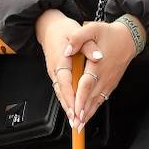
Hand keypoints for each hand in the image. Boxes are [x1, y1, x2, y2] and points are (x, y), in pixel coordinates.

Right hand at [35, 8, 90, 126]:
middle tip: (76, 122)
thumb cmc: (64, 30)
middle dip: (69, 108)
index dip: (70, 97)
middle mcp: (55, 70)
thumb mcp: (77, 32)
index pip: (65, 83)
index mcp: (60, 61)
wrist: (49, 26)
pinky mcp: (58, 73)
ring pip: (61, 93)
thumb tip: (98, 57)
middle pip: (61, 92)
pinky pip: (63, 89)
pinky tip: (73, 109)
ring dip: (68, 107)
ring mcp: (55, 73)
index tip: (76, 108)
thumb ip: (88, 46)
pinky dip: (67, 100)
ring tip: (75, 121)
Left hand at [67, 20, 139, 128]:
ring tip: (80, 125)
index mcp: (98, 64)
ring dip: (89, 113)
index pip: (87, 84)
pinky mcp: (113, 82)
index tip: (76, 109)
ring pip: (97, 100)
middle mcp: (105, 75)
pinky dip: (95, 107)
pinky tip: (89, 114)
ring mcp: (110, 80)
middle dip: (83, 112)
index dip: (81, 98)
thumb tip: (66, 50)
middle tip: (75, 124)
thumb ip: (78, 38)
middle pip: (92, 97)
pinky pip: (103, 97)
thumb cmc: (111, 33)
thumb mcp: (93, 29)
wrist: (130, 37)